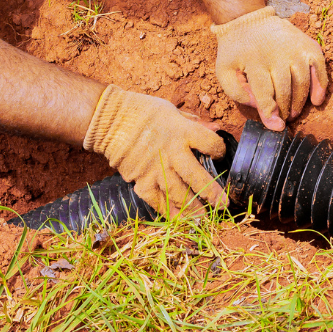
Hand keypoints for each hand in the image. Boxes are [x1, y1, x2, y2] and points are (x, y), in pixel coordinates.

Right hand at [83, 85, 228, 214]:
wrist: (109, 121)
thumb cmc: (143, 112)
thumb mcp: (172, 111)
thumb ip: (194, 123)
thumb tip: (217, 128)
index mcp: (181, 132)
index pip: (210, 144)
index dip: (219, 150)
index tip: (219, 154)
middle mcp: (171, 153)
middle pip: (197, 177)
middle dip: (212, 194)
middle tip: (223, 205)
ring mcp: (155, 170)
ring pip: (178, 194)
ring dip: (193, 209)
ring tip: (204, 218)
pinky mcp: (141, 181)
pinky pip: (157, 202)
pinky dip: (169, 212)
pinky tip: (180, 220)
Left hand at [210, 6, 328, 130]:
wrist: (249, 18)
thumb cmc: (236, 50)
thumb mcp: (224, 70)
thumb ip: (236, 92)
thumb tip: (259, 106)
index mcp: (254, 61)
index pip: (265, 94)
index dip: (271, 114)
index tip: (276, 126)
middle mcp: (277, 54)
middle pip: (285, 90)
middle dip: (285, 110)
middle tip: (283, 119)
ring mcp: (294, 48)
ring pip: (302, 82)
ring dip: (300, 102)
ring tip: (293, 112)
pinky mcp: (307, 44)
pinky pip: (319, 67)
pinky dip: (320, 85)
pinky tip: (316, 100)